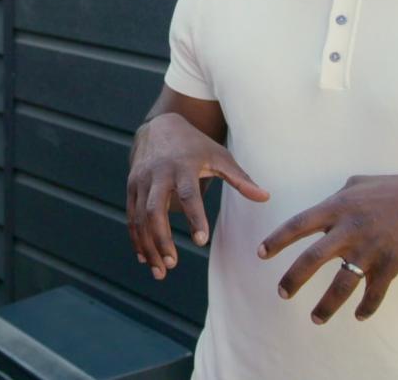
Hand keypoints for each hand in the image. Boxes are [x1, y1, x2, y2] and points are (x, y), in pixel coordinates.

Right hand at [128, 113, 268, 279]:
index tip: (201, 241)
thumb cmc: (196, 146)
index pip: (188, 194)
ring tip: (161, 271)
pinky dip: (137, 238)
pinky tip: (145, 258)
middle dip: (162, 239)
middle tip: (173, 263)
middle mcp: (158, 174)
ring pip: (140, 218)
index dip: (194, 217)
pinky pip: (132, 216)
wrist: (160, 126)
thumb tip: (266, 197)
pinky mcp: (131, 187)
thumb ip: (240, 179)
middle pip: (156, 210)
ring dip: (148, 246)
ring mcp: (141, 181)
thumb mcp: (220, 156)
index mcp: (183, 166)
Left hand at [257, 174, 397, 323]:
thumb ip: (334, 199)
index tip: (261, 253)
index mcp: (337, 208)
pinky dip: (366, 308)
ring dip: (326, 306)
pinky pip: (374, 294)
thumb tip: (318, 211)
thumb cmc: (388, 189)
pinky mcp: (390, 266)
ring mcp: (370, 250)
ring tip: (315, 318)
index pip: (298, 225)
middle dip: (293, 279)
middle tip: (282, 293)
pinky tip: (358, 315)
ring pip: (341, 285)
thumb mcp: (355, 184)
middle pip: (312, 259)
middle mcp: (349, 230)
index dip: (277, 240)